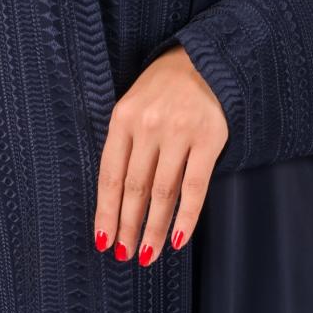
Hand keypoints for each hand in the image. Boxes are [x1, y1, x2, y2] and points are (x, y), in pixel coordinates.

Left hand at [93, 44, 228, 265]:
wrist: (207, 58)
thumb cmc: (165, 87)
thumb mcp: (134, 104)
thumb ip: (126, 143)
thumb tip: (119, 198)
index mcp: (122, 118)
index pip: (109, 175)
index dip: (106, 212)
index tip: (103, 240)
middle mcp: (148, 126)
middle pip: (134, 188)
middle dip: (127, 226)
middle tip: (123, 254)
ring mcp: (179, 132)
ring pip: (162, 192)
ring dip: (154, 228)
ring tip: (148, 254)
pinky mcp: (209, 138)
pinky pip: (195, 186)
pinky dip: (186, 216)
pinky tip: (179, 239)